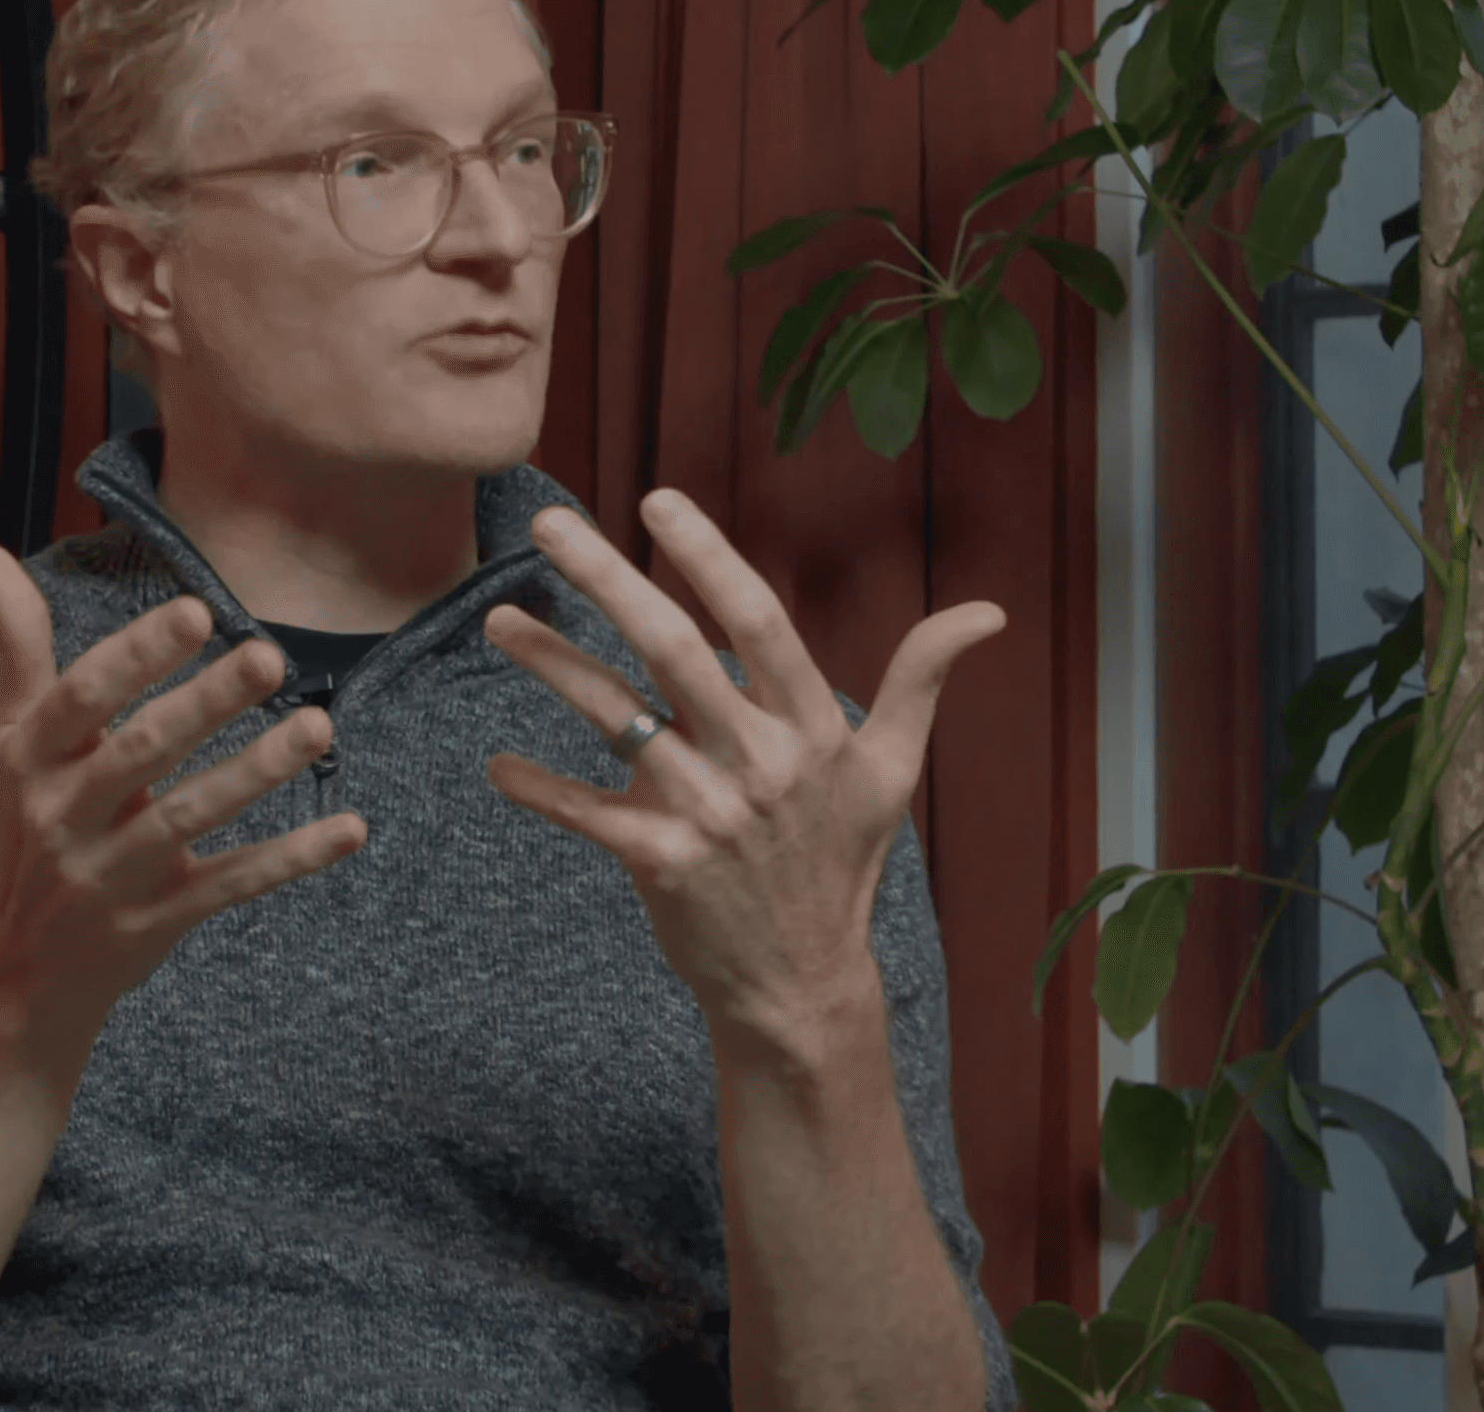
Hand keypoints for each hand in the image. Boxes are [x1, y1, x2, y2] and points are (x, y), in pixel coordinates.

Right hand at [0, 545, 368, 1082]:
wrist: (12, 973)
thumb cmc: (28, 826)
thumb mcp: (12, 740)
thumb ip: (17, 645)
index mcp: (31, 760)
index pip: (81, 699)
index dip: (136, 655)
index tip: (196, 611)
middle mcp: (65, 816)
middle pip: (142, 753)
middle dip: (205, 705)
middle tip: (269, 655)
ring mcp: (113, 875)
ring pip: (191, 818)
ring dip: (257, 773)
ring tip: (317, 728)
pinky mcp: (159, 921)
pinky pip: (231, 884)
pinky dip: (291, 859)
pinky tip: (350, 829)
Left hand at [480, 489, 1003, 1042]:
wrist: (801, 983)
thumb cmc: (841, 863)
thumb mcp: (894, 771)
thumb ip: (922, 680)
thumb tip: (986, 614)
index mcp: (814, 727)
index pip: (760, 621)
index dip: (709, 557)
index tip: (657, 500)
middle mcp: (761, 762)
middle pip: (673, 649)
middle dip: (605, 580)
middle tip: (546, 526)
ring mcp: (710, 814)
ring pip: (617, 718)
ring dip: (553, 664)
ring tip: (499, 620)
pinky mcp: (664, 865)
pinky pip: (590, 814)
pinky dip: (542, 789)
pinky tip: (497, 763)